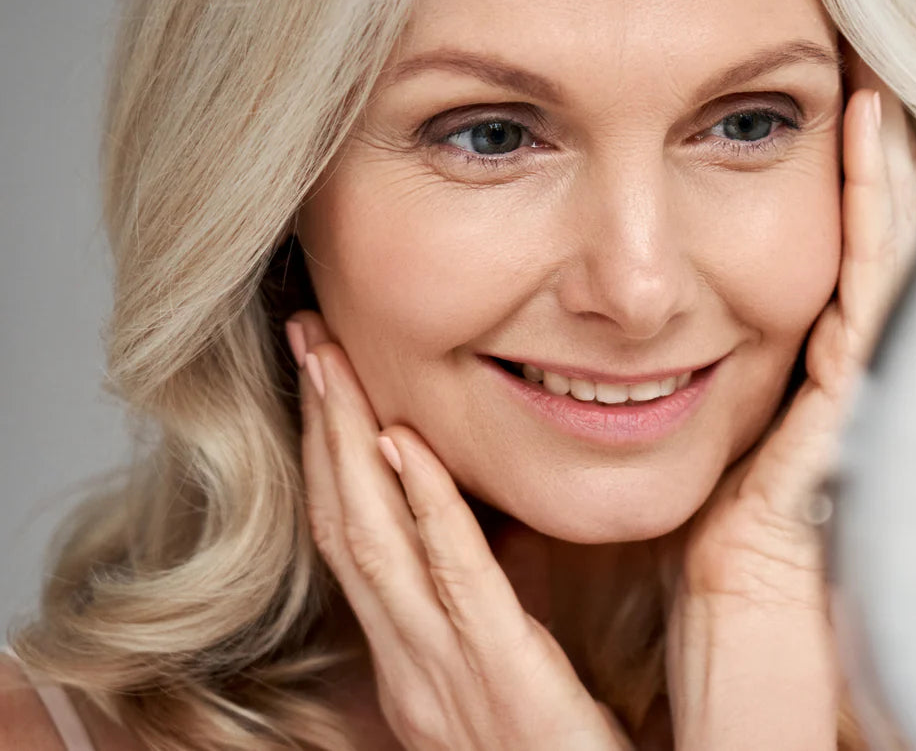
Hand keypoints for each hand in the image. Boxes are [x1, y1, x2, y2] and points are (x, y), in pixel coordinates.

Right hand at [287, 312, 630, 750]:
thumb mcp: (509, 676)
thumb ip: (487, 609)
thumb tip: (490, 533)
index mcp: (415, 660)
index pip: (354, 539)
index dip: (329, 451)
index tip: (322, 372)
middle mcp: (413, 664)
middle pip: (346, 525)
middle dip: (322, 424)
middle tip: (305, 335)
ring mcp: (447, 674)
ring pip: (378, 543)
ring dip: (351, 444)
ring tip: (333, 362)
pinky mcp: (506, 681)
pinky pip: (458, 582)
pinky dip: (426, 511)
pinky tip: (406, 446)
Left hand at [665, 56, 915, 746]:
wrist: (747, 648)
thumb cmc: (708, 585)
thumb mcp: (669, 482)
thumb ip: (649, 428)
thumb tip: (590, 383)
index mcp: (782, 402)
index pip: (797, 291)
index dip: (809, 220)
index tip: (789, 147)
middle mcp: (825, 388)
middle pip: (839, 261)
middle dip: (848, 182)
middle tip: (848, 99)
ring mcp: (848, 389)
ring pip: (865, 259)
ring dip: (869, 176)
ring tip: (867, 97)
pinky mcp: (855, 395)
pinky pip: (870, 284)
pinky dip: (877, 208)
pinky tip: (874, 141)